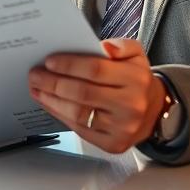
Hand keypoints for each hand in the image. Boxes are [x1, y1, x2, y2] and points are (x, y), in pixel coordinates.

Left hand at [28, 38, 166, 153]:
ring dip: (51, 100)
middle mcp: (130, 106)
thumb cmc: (137, 81)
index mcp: (136, 79)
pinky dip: (60, 115)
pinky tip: (49, 103)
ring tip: (37, 88)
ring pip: (77, 113)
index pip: (96, 70)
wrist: (154, 112)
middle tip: (35, 74)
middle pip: (82, 93)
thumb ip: (121, 45)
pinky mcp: (112, 144)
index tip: (49, 61)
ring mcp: (121, 128)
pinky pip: (79, 129)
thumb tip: (104, 47)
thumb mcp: (136, 55)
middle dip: (53, 83)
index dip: (69, 65)